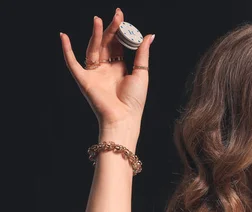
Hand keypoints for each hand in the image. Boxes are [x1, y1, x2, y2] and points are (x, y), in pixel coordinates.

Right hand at [60, 8, 154, 132]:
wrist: (124, 117)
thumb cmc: (135, 100)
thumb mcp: (141, 72)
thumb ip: (142, 53)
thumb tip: (149, 35)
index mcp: (120, 68)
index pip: (118, 45)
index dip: (119, 32)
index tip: (122, 18)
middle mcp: (106, 69)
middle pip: (106, 44)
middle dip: (110, 29)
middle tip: (116, 15)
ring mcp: (94, 74)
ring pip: (92, 49)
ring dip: (94, 34)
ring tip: (98, 20)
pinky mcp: (84, 80)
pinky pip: (72, 63)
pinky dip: (67, 50)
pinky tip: (64, 37)